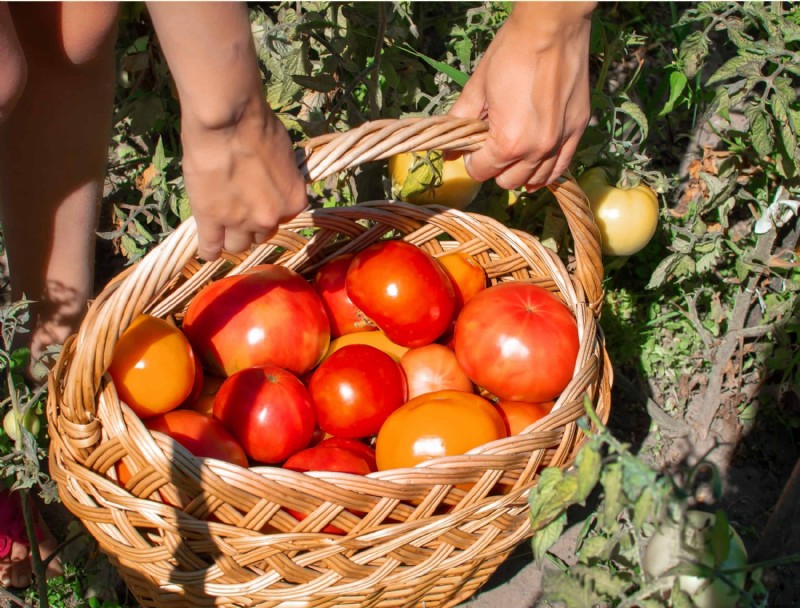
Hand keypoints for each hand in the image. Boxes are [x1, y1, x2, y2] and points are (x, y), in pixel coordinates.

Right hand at [181, 101, 307, 260]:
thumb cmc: (257, 125)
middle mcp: (271, 217)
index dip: (269, 208)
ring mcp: (240, 222)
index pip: (283, 217)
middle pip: (262, 234)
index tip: (258, 200)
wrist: (226, 119)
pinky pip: (210, 247)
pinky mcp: (211, 220)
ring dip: (232, 237)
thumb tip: (275, 182)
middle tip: (239, 208)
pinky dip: (209, 250)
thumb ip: (281, 178)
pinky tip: (208, 250)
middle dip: (252, 223)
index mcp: (294, 201)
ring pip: (238, 245)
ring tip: (222, 227)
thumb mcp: (284, 155)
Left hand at [448, 2, 594, 190]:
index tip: (474, 145)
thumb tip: (448, 152)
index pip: (481, 172)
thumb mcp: (477, 88)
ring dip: (520, 170)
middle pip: (507, 181)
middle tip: (492, 144)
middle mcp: (535, 150)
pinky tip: (535, 161)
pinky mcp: (577, 131)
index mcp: (507, 142)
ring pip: (534, 180)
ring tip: (514, 149)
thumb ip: (460, 123)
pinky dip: (545, 170)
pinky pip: (560, 168)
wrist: (552, 27)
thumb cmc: (510, 54)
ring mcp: (559, 143)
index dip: (473, 160)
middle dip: (495, 167)